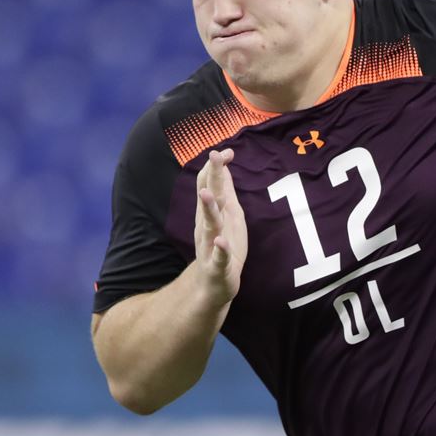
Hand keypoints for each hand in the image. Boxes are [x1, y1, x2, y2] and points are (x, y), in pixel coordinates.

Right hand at [193, 149, 247, 304]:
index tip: (227, 151)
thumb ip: (225, 190)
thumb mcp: (227, 213)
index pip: (209, 184)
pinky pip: (218, 257)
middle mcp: (207, 225)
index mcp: (210, 212)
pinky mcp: (217, 265)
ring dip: (208, 209)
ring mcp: (211, 245)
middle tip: (214, 156)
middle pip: (208, 197)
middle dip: (211, 177)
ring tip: (207, 194)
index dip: (217, 167)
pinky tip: (221, 242)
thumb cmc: (223, 244)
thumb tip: (224, 164)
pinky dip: (219, 249)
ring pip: (209, 224)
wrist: (215, 284)